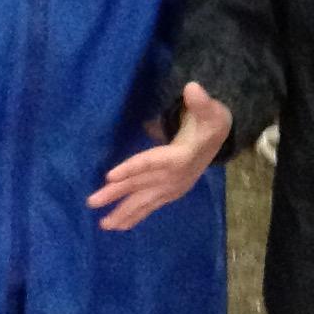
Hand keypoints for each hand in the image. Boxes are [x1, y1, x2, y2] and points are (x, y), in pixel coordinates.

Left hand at [89, 84, 232, 231]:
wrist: (222, 141)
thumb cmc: (211, 122)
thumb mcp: (211, 109)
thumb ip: (201, 101)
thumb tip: (192, 88)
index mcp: (181, 157)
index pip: (152, 162)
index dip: (131, 169)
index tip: (109, 176)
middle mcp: (175, 176)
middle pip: (142, 184)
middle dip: (117, 194)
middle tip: (92, 201)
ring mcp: (173, 188)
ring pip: (144, 201)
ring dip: (124, 213)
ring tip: (104, 225)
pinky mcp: (171, 193)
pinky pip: (151, 206)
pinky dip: (136, 216)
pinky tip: (120, 225)